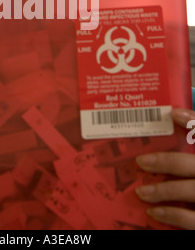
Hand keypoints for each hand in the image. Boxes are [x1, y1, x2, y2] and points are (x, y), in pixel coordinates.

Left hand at [135, 108, 194, 229]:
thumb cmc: (194, 170)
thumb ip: (193, 131)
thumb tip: (175, 112)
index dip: (193, 121)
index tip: (173, 113)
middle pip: (192, 164)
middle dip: (167, 162)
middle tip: (141, 161)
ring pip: (191, 191)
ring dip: (164, 191)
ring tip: (141, 191)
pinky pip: (192, 220)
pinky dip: (172, 215)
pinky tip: (154, 212)